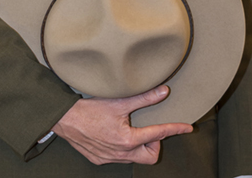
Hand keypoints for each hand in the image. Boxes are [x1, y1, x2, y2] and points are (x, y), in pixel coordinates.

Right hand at [53, 85, 192, 164]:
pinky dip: (122, 148)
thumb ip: (144, 98)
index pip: (158, 134)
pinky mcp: (99, 160)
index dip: (174, 129)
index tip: (187, 128)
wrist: (64, 118)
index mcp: (128, 140)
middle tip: (147, 128)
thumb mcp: (120, 101)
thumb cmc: (89, 108)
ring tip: (130, 129)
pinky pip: (118, 158)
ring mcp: (109, 159)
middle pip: (150, 156)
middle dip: (154, 143)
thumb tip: (163, 91)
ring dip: (137, 145)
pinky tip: (114, 134)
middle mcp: (120, 153)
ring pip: (133, 157)